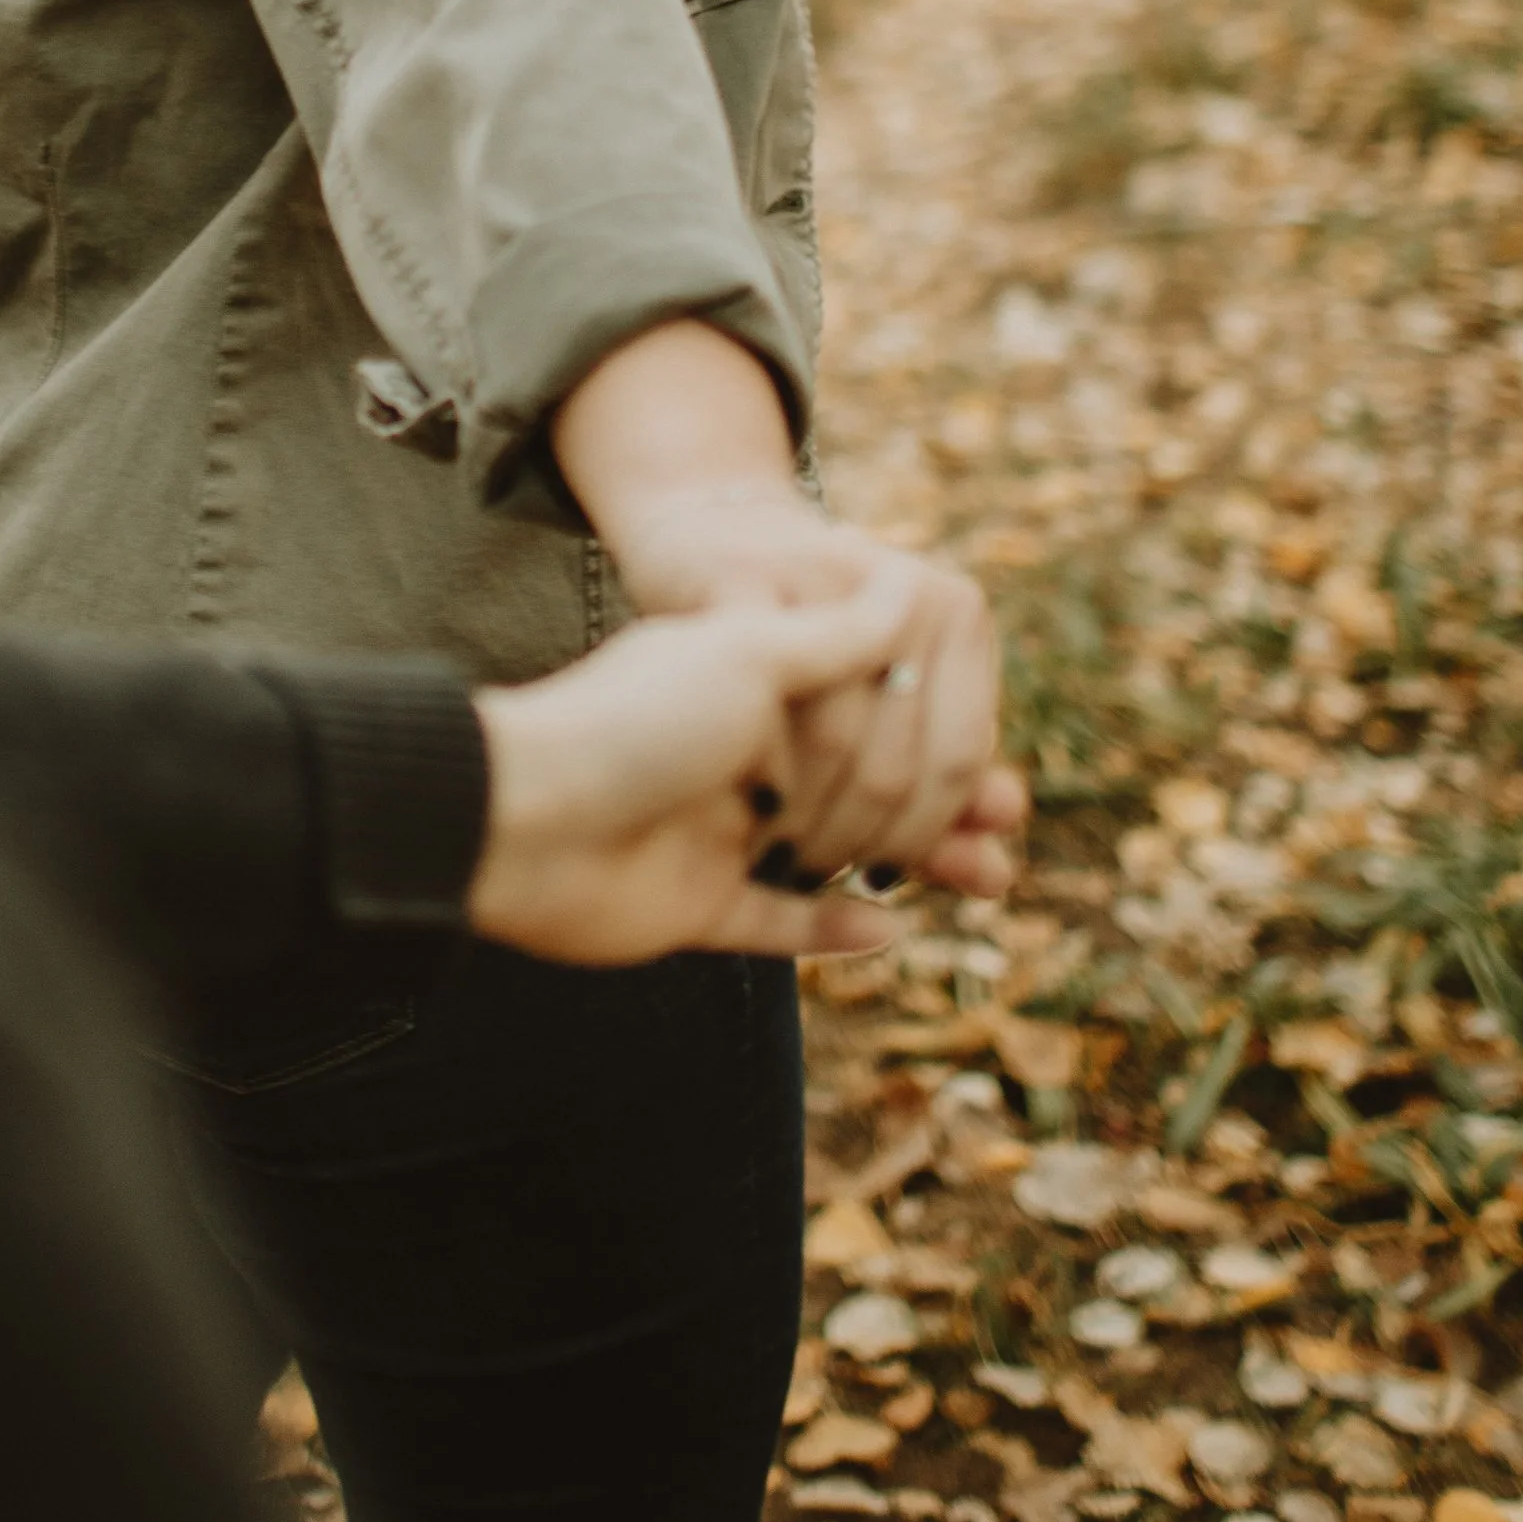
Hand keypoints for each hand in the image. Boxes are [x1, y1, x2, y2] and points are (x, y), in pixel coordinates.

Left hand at [467, 590, 1025, 968]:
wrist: (517, 813)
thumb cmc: (632, 719)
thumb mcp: (746, 653)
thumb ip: (837, 637)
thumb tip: (915, 589)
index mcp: (752, 688)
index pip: (870, 711)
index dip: (934, 733)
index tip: (996, 753)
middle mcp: (740, 757)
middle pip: (864, 786)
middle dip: (940, 805)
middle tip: (1006, 828)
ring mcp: (719, 835)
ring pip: (837, 859)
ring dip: (913, 866)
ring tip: (989, 880)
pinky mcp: (695, 908)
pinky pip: (779, 928)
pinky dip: (832, 932)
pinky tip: (892, 927)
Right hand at [611, 479, 998, 886]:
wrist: (720, 541)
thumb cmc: (818, 645)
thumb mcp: (887, 710)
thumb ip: (942, 798)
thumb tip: (997, 879)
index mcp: (959, 612)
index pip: (960, 761)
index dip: (923, 836)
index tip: (877, 877)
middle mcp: (906, 584)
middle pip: (895, 762)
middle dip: (854, 840)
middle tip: (815, 875)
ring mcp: (824, 576)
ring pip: (831, 741)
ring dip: (801, 819)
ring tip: (779, 854)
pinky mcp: (742, 580)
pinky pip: (758, 705)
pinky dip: (749, 767)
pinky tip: (737, 801)